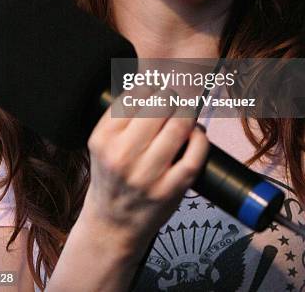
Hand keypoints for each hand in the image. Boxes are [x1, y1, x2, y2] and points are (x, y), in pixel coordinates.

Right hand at [80, 90, 208, 259]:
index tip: (158, 90)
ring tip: (186, 114)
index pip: (136, 94)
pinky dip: (200, 139)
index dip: (153, 87)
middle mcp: (122, 156)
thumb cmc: (112, 175)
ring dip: (188, 114)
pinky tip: (196, 136)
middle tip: (174, 101)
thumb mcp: (103, 142)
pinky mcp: (169, 191)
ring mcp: (146, 176)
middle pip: (160, 106)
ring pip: (178, 127)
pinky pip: (194, 156)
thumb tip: (155, 81)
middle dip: (172, 98)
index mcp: (104, 138)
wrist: (112, 223)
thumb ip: (123, 113)